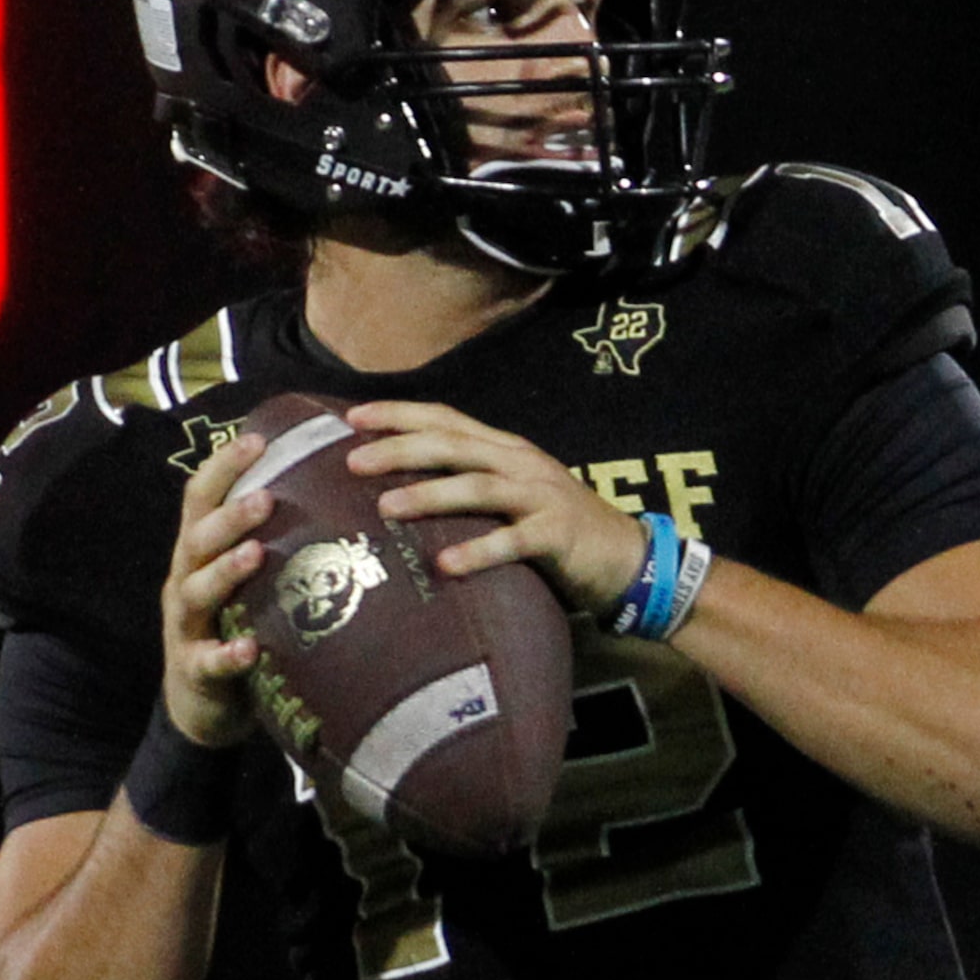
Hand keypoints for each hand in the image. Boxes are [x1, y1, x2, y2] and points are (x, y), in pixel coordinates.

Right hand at [159, 431, 269, 746]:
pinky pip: (208, 661)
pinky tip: (248, 648)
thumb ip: (273, 540)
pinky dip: (227, 653)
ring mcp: (187, 626)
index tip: (257, 439)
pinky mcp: (195, 671)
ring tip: (256, 554)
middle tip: (267, 497)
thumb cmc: (238, 624)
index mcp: (199, 551)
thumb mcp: (249, 579)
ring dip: (226, 570)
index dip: (223, 466)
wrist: (201, 705)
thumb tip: (335, 490)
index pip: (201, 498)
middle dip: (230, 516)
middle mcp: (186, 579)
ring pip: (197, 590)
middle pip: (197, 537)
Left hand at [343, 400, 644, 617]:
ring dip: (429, 496)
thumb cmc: (551, 526)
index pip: (445, 419)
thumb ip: (465, 484)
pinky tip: (446, 564)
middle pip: (452, 446)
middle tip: (353, 461)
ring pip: (478, 487)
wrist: (626, 557)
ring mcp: (541, 496)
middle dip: (400, 449)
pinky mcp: (558, 535)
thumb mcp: (508, 493)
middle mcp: (519, 462)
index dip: (399, 414)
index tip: (352, 417)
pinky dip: (479, 550)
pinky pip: (514, 541)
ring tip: (384, 508)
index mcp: (503, 448)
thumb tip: (393, 488)